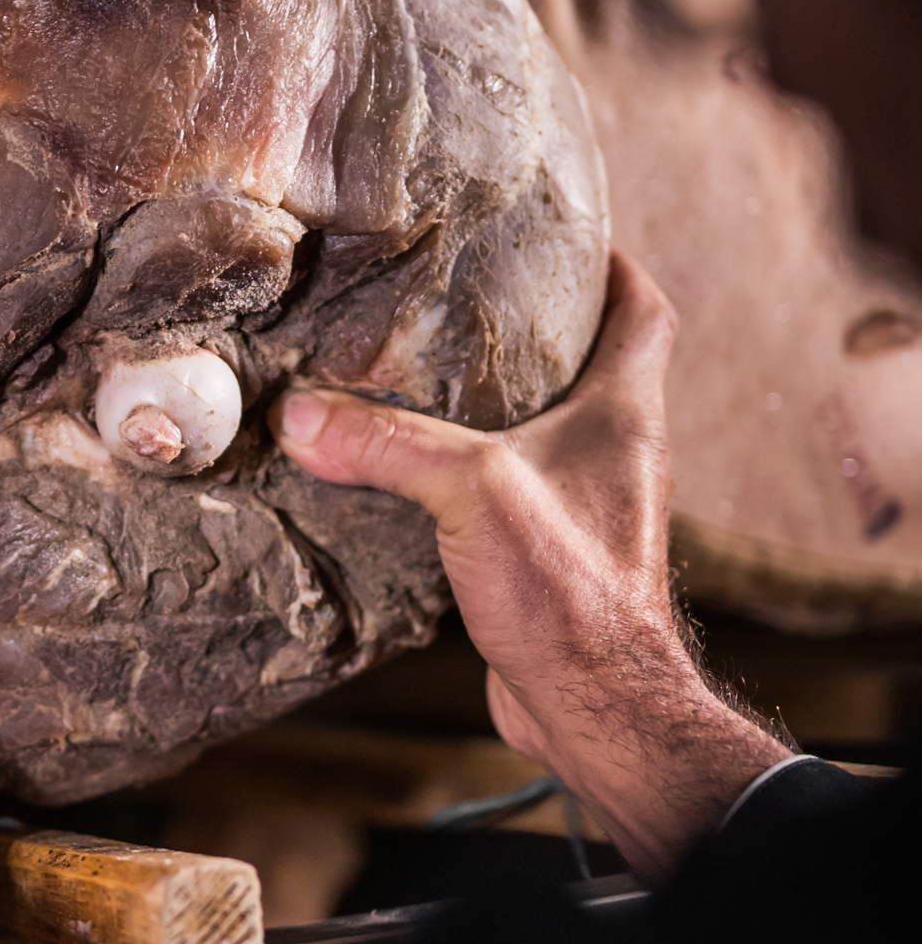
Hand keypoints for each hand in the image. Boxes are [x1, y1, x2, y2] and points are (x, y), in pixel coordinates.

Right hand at [270, 250, 787, 879]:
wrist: (595, 706)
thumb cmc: (570, 591)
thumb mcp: (471, 490)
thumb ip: (386, 443)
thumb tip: (299, 413)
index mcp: (624, 414)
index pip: (644, 312)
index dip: (616, 266)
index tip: (575, 237)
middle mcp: (617, 456)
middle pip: (594, 368)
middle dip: (541, 331)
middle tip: (472, 301)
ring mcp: (585, 512)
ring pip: (547, 436)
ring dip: (500, 409)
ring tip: (426, 380)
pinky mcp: (550, 562)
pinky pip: (511, 499)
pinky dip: (470, 480)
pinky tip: (411, 482)